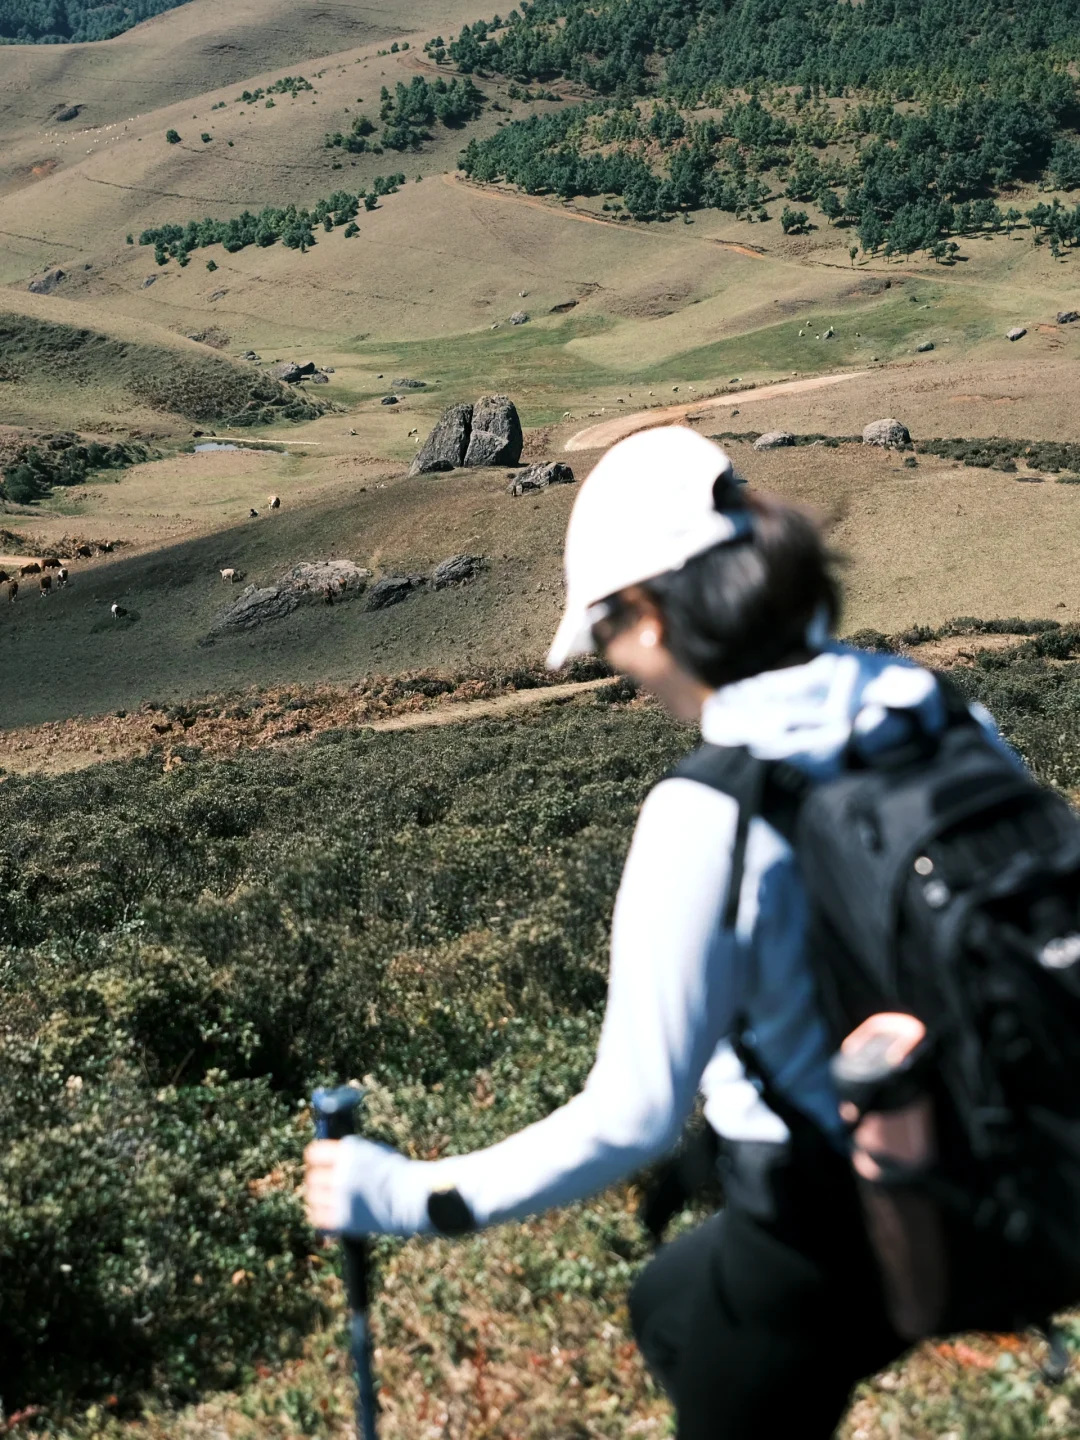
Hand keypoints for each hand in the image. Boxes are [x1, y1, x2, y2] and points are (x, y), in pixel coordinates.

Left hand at [304, 1135, 424, 1235]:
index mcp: (350, 1151)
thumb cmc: (398, 1173)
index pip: (314, 1153)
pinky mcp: (343, 1219)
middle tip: (324, 1185)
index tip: (317, 1164)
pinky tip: (329, 1213)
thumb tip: (328, 1157)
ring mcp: (341, 1196)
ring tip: (329, 1200)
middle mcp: (342, 1172)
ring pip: (313, 1197)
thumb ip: (350, 1153)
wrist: (414, 1198)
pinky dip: (320, 1215)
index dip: (314, 1159)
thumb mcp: (374, 1152)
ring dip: (319, 1198)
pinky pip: (317, 1217)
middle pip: (312, 1177)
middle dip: (317, 1180)